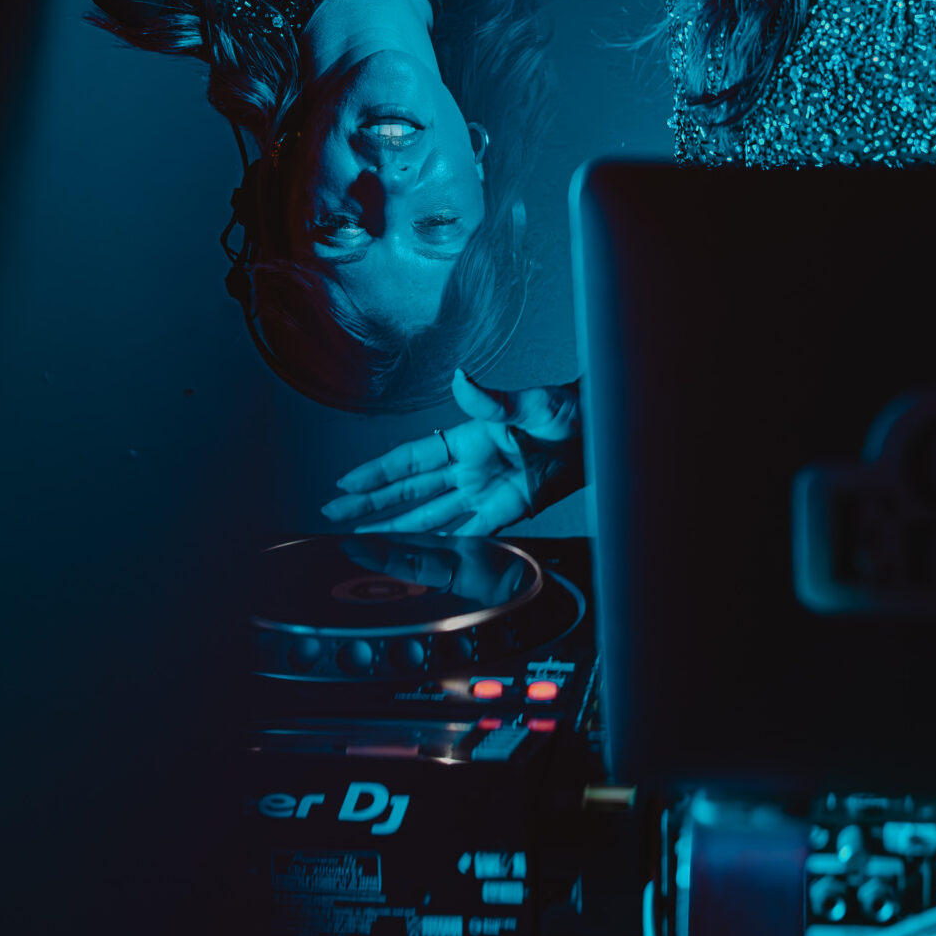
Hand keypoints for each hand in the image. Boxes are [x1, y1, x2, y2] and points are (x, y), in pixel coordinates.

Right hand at [320, 368, 582, 536]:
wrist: (602, 438)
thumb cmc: (569, 411)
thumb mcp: (532, 404)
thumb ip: (493, 400)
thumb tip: (462, 379)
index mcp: (468, 439)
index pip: (411, 459)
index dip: (377, 472)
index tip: (345, 483)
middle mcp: (470, 468)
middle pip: (410, 490)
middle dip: (371, 504)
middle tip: (334, 513)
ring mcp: (485, 492)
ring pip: (430, 516)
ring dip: (397, 529)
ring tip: (363, 541)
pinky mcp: (506, 512)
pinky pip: (466, 534)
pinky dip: (442, 547)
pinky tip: (418, 557)